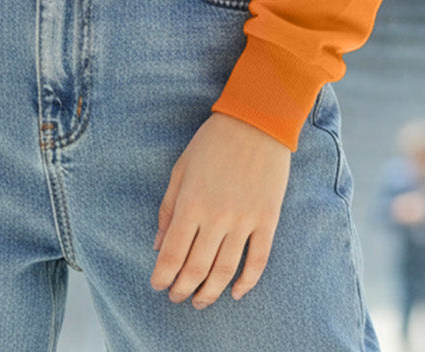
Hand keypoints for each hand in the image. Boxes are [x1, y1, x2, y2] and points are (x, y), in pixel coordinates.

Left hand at [151, 112, 290, 308]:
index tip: (157, 286)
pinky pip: (257, 261)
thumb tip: (157, 245)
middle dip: (182, 290)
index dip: (162, 276)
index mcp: (191, 203)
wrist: (257, 122)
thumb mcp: (181, 168)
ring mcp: (244, 221)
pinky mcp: (267, 220)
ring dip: (210, 293)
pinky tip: (235, 293)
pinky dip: (246, 283)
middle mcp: (216, 217)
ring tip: (200, 302)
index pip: (171, 254)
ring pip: (225, 272)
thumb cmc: (212, 141)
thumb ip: (168, 208)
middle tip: (176, 298)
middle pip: (196, 269)